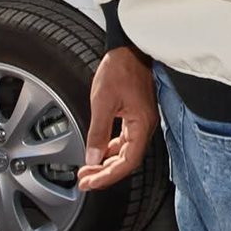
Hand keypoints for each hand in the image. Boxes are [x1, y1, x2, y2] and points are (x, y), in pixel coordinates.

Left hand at [77, 47, 157, 191]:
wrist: (128, 48)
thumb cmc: (120, 68)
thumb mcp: (102, 102)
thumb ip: (98, 133)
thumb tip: (93, 158)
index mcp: (142, 123)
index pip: (128, 161)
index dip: (109, 176)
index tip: (90, 182)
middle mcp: (145, 125)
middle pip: (128, 160)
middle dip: (106, 173)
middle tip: (85, 180)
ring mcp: (141, 120)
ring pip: (126, 151)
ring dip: (107, 163)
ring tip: (88, 169)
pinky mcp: (136, 114)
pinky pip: (126, 139)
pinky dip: (111, 149)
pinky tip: (99, 152)